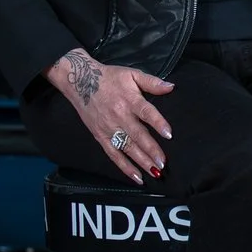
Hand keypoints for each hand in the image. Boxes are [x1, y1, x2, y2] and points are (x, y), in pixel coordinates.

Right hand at [52, 48, 174, 182]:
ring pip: (127, 148)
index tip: (169, 134)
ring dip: (141, 161)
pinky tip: (137, 177)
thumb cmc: (110, 78)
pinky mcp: (100, 136)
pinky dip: (125, 167)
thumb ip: (152, 82)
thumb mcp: (132, 74)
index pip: (146, 113)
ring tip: (155, 172)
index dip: (157, 123)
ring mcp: (109, 128)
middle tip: (163, 163)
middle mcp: (119, 116)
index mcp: (129, 100)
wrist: (80, 81)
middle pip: (137, 135)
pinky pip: (113, 154)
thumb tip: (171, 87)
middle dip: (151, 150)